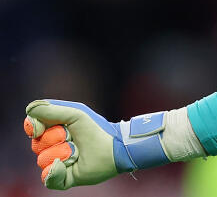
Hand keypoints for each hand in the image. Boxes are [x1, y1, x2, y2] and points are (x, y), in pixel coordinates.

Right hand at [24, 99, 168, 188]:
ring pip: (42, 160)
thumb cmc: (96, 128)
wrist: (115, 148)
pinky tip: (68, 165)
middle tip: (73, 137)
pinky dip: (56, 171)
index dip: (33, 126)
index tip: (38, 127)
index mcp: (53, 129)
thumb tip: (29, 109)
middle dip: (55, 138)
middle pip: (37, 144)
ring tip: (78, 151)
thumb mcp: (75, 113)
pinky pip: (47, 177)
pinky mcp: (62, 178)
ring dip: (62, 153)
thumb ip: (51, 109)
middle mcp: (52, 146)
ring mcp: (56, 163)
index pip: (32, 127)